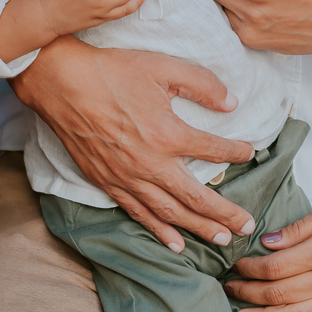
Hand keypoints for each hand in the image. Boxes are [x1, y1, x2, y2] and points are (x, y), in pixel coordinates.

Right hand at [13, 38, 256, 251]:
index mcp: (168, 134)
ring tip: (222, 240)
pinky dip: (159, 231)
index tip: (250, 152)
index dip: (236, 152)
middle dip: (226, 214)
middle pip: (197, 197)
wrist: (62, 84)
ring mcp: (128, 178)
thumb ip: (202, 84)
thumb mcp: (163, 66)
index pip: (214, 150)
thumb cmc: (112, 72)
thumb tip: (232, 103)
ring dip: (198, 228)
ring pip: (170, 213)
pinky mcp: (108, 183)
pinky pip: (139, 214)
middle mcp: (151, 164)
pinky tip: (175, 244)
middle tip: (247, 226)